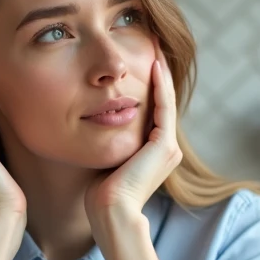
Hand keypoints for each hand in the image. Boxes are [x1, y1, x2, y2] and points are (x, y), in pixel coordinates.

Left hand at [85, 58, 182, 222]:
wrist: (110, 212)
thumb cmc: (99, 193)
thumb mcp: (105, 159)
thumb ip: (107, 141)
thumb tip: (91, 125)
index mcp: (154, 153)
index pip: (153, 112)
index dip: (148, 87)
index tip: (138, 64)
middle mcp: (166, 149)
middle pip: (162, 103)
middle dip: (157, 76)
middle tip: (151, 47)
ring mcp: (168, 147)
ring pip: (165, 101)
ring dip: (161, 75)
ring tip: (155, 49)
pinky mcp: (164, 145)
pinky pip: (164, 107)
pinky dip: (160, 85)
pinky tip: (154, 66)